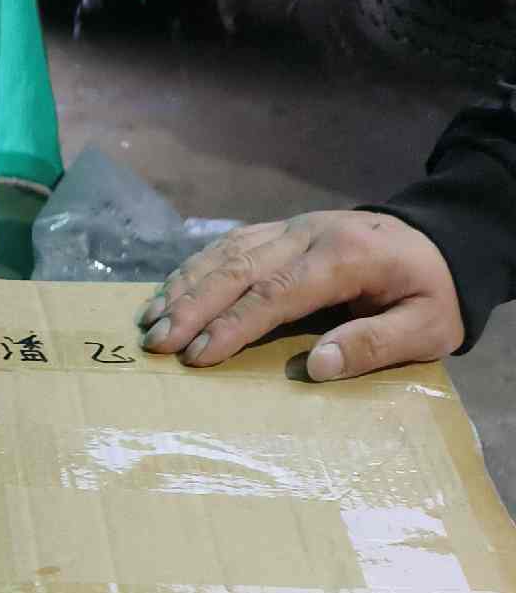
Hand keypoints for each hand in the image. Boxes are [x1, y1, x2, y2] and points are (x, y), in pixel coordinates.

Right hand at [136, 210, 464, 378]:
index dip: (234, 325)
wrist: (442, 240)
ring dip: (185, 287)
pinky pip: (231, 245)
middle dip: (194, 306)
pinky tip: (168, 292)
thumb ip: (375, 344)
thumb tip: (316, 366)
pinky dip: (195, 269)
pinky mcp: (283, 230)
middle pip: (240, 268)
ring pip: (228, 252)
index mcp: (344, 257)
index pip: (277, 293)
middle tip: (157, 342)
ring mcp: (293, 227)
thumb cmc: (432, 293)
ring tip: (150, 322)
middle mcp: (309, 234)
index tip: (199, 357)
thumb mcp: (426, 328)